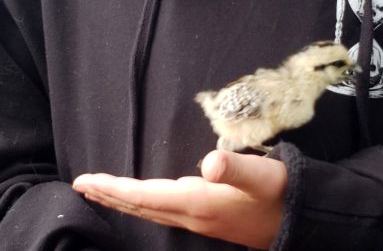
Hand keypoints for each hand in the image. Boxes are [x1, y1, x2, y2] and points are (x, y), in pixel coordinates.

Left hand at [73, 150, 287, 248]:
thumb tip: (209, 163)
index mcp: (198, 204)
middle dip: (109, 196)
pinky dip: (142, 201)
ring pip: (150, 209)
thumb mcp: (262, 177)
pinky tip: (143, 198)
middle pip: (140, 206)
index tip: (86, 182)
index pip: (145, 196)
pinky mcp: (208, 216)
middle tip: (80, 185)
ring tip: (101, 191)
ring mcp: (199, 218)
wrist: (301, 220)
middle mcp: (192, 215)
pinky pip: (163, 209)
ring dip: (122, 199)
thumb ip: (235, 168)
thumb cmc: (281, 194)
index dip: (115, 189)